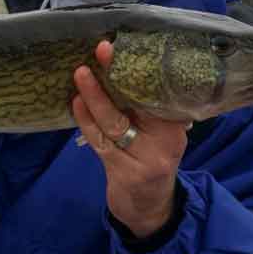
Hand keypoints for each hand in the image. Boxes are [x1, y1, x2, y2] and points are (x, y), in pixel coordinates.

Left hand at [71, 41, 188, 237]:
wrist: (148, 208)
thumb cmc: (149, 158)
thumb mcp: (159, 134)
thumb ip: (148, 107)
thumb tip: (125, 64)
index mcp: (176, 125)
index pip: (157, 91)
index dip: (138, 67)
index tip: (121, 46)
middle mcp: (165, 140)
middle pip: (137, 102)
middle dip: (116, 75)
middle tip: (102, 49)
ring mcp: (143, 158)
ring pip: (115, 122)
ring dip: (95, 96)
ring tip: (82, 73)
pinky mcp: (123, 172)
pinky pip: (100, 141)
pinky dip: (86, 120)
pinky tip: (77, 103)